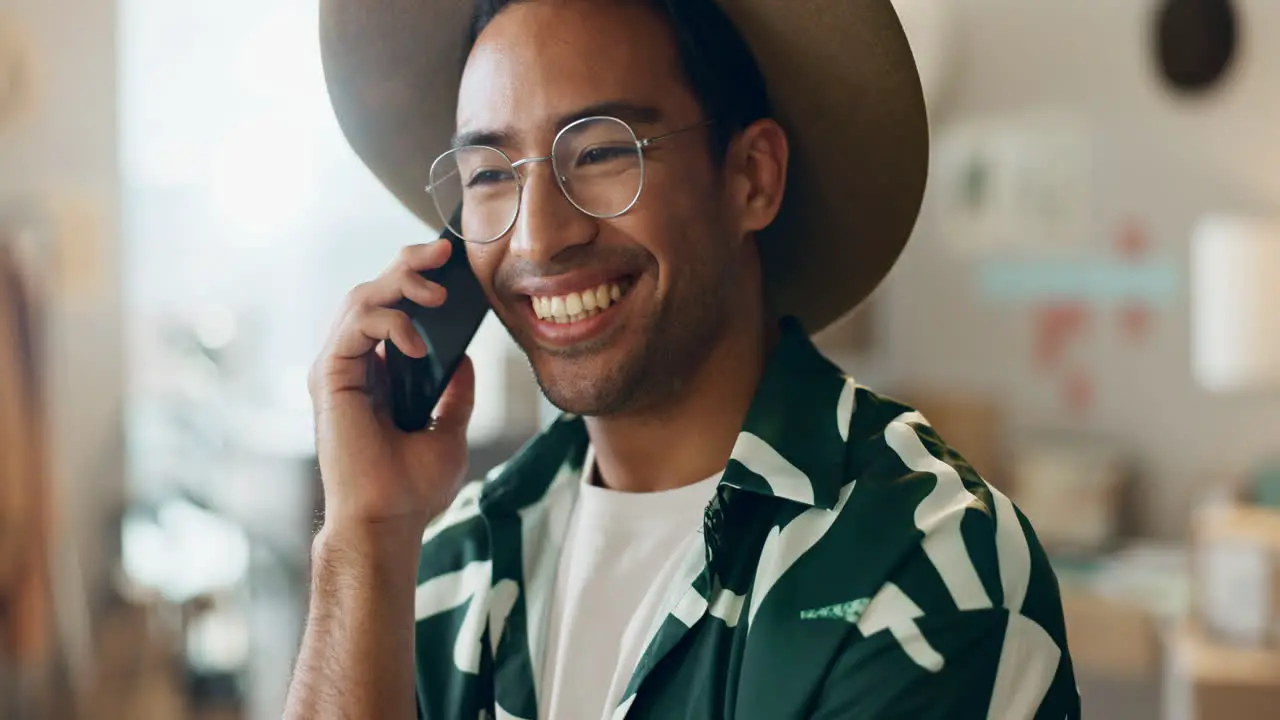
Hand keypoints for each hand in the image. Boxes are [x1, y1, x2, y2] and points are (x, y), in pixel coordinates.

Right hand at [308, 239, 475, 536]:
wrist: (389, 521)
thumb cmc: (412, 487)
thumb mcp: (449, 429)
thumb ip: (454, 392)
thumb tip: (464, 356)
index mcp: (377, 373)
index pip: (392, 308)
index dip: (416, 278)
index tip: (452, 262)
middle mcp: (353, 364)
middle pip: (374, 291)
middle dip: (408, 263)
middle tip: (444, 251)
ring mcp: (338, 367)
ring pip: (361, 296)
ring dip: (401, 283)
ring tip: (437, 295)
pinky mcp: (330, 375)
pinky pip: (357, 324)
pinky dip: (391, 323)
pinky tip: (418, 344)